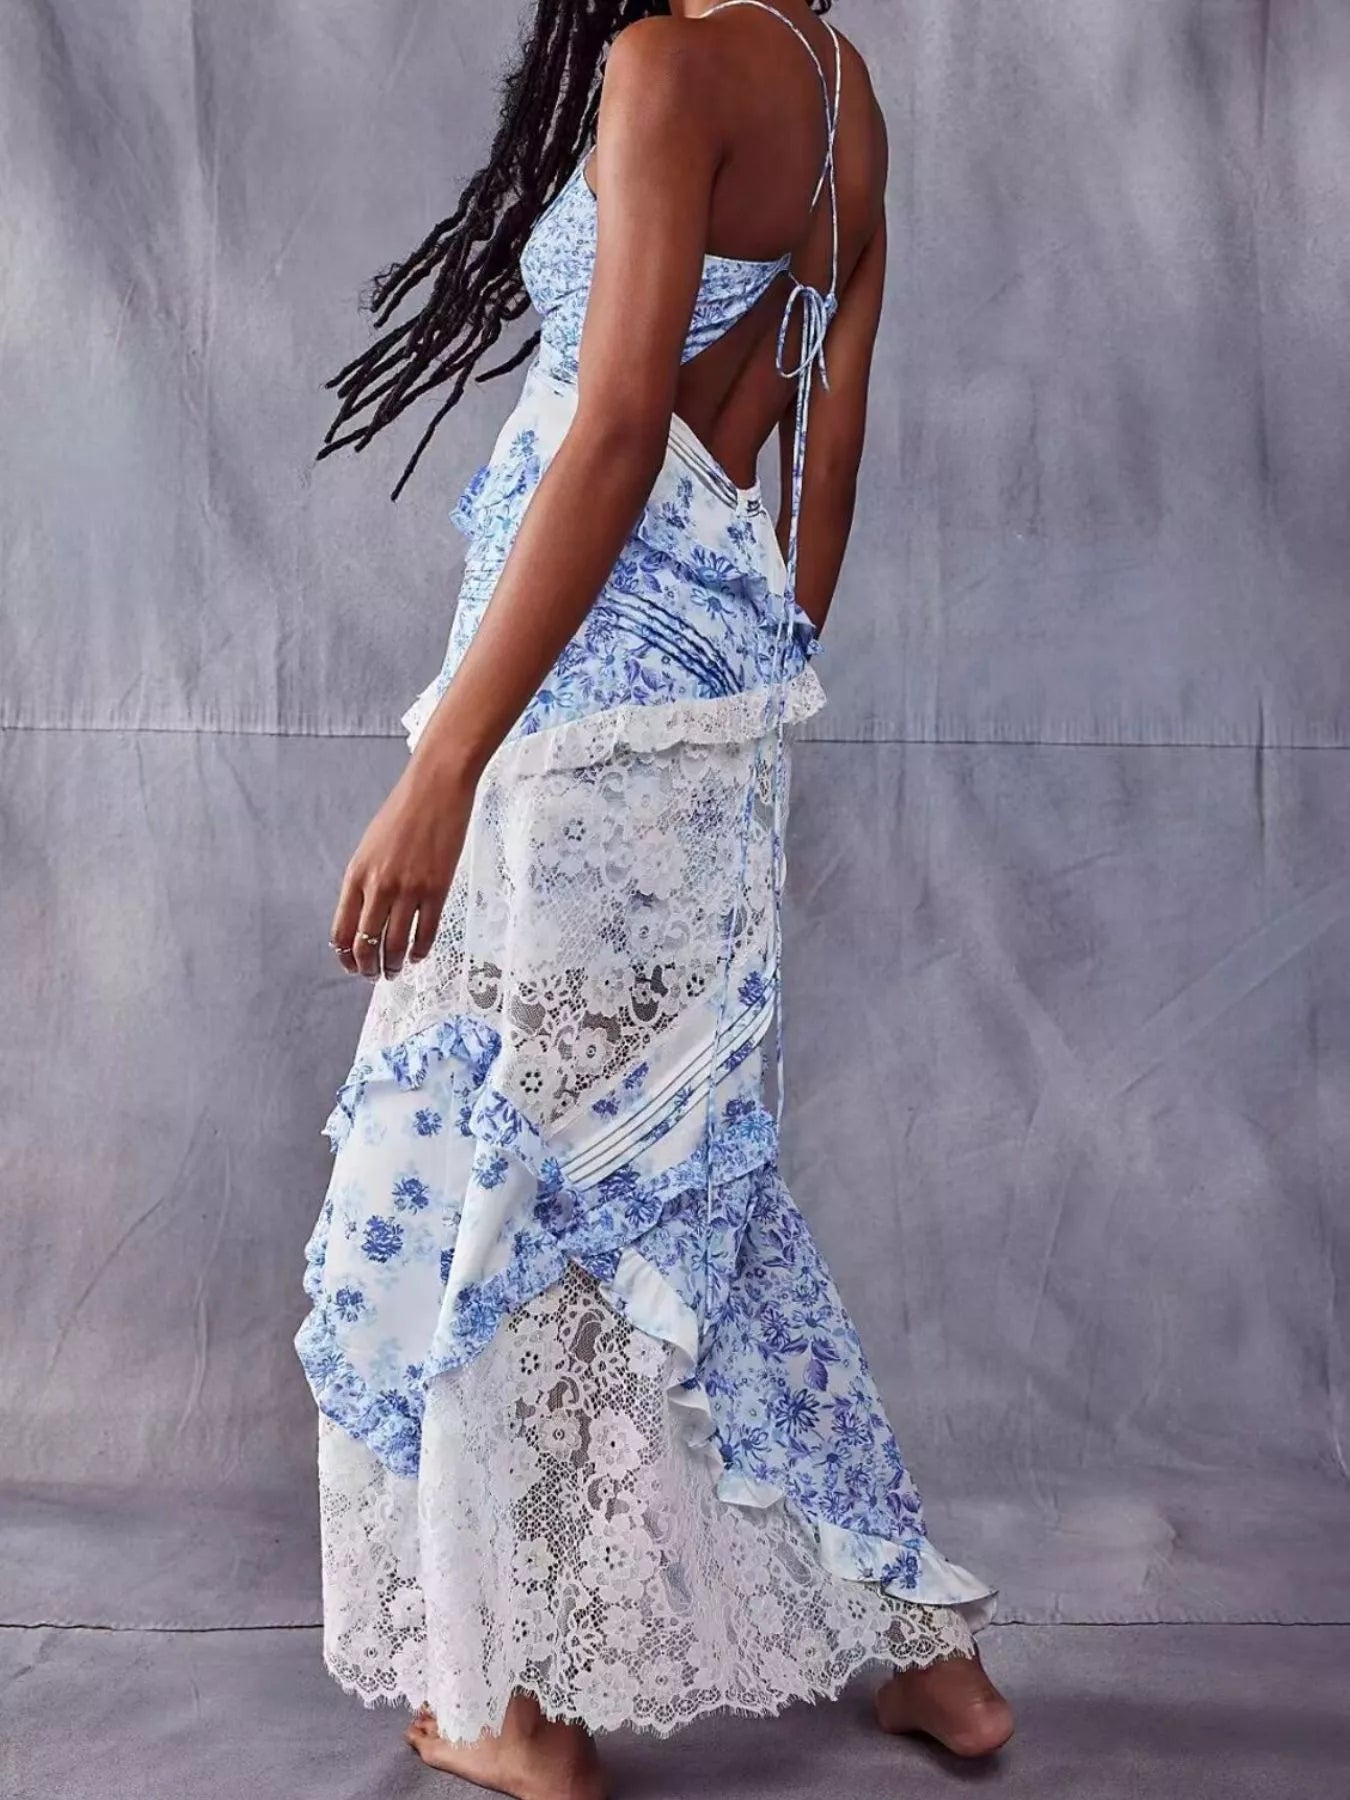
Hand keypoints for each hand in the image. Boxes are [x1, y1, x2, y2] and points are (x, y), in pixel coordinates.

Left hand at [329, 760, 474, 979]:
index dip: (344, 956)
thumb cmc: (402, 813)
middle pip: (367, 944)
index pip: (342, 930)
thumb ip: (365, 881)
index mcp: (357, 875)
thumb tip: (366, 916)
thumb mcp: (370, 848)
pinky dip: (420, 951)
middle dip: (368, 968)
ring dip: (394, 965)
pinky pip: (426, 933)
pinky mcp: (437, 890)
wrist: (436, 790)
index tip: (350, 965)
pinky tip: (417, 955)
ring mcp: (409, 890)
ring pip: (396, 945)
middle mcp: (379, 887)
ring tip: (396, 970)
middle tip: (373, 976)